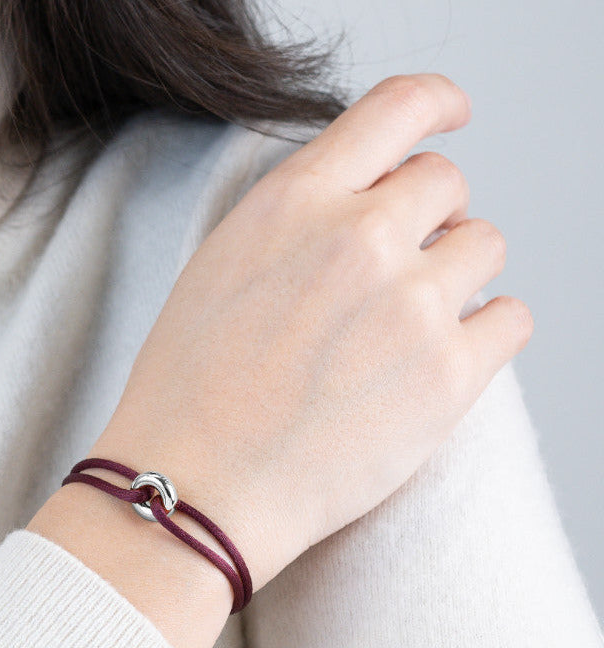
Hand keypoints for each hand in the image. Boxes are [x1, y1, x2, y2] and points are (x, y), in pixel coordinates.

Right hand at [88, 72, 532, 592]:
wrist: (190, 493)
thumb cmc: (185, 400)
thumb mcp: (216, 275)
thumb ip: (295, 226)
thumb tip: (364, 212)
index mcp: (292, 203)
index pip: (397, 108)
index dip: (437, 104)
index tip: (453, 117)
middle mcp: (357, 237)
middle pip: (446, 183)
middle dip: (430, 219)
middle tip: (398, 273)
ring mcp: (409, 304)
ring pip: (486, 245)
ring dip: (457, 276)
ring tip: (407, 330)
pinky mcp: (448, 375)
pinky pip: (511, 319)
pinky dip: (486, 332)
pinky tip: (440, 362)